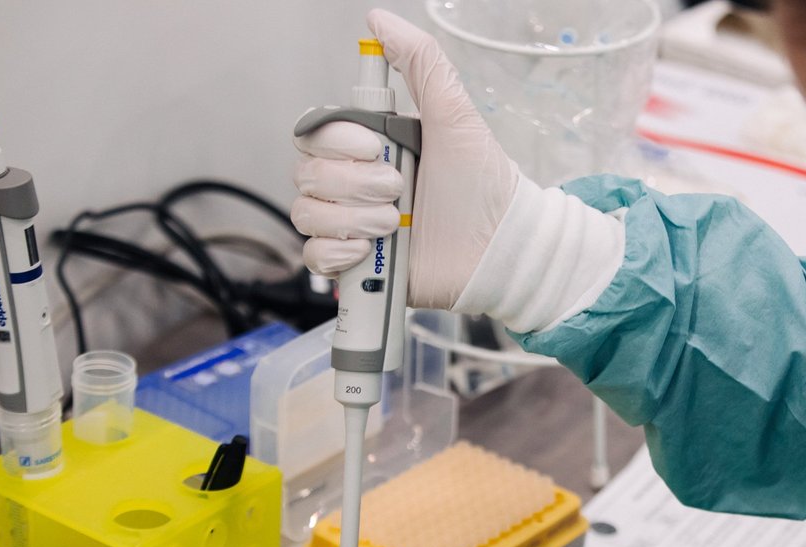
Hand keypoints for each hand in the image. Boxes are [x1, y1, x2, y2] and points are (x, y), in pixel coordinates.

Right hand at [292, 9, 518, 308]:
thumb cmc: (484, 188)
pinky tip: (368, 251)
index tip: (377, 146)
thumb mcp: (455, 116)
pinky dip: (335, 254)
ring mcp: (352, 223)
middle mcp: (356, 183)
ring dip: (350, 219)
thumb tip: (382, 21)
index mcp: (372, 147)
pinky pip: (312, 255)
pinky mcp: (354, 263)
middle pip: (307, 173)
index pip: (317, 134)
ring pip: (306, 213)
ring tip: (393, 225)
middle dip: (352, 183)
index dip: (339, 142)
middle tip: (396, 189)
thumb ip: (421, 62)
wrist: (499, 250)